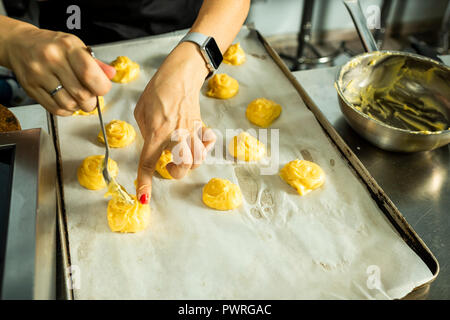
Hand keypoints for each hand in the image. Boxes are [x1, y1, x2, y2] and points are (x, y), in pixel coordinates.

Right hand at [3, 24, 114, 115]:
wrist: (19, 43)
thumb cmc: (52, 45)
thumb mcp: (76, 46)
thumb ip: (95, 63)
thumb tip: (111, 74)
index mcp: (68, 47)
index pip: (90, 74)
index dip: (102, 88)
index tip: (102, 89)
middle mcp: (52, 59)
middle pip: (81, 94)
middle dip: (91, 101)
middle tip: (90, 97)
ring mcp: (39, 74)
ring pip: (69, 104)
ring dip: (78, 107)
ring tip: (77, 98)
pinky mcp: (31, 88)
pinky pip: (55, 109)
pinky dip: (66, 110)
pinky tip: (66, 101)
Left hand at [134, 42, 215, 203]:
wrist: (179, 76)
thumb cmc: (156, 91)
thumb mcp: (141, 112)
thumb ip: (146, 132)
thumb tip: (152, 144)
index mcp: (157, 132)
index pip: (149, 162)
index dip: (144, 182)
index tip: (143, 196)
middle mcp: (177, 134)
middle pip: (184, 166)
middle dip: (175, 172)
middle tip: (167, 165)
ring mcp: (192, 131)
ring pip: (199, 158)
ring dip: (189, 163)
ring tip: (180, 156)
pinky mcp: (201, 125)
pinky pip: (208, 143)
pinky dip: (204, 148)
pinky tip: (195, 144)